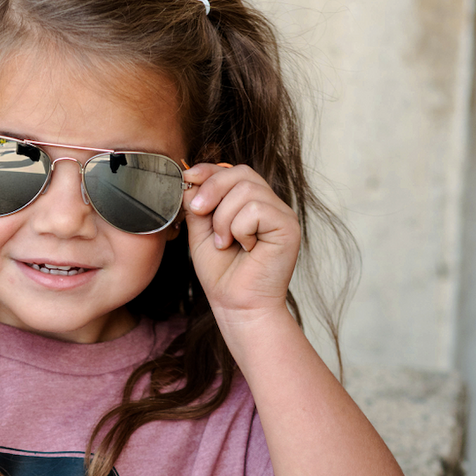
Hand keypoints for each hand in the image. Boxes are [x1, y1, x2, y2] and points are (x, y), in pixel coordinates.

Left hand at [181, 163, 299, 321]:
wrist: (237, 305)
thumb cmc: (222, 275)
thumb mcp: (201, 234)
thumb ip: (198, 207)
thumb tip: (191, 180)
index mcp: (249, 204)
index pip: (232, 171)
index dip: (209, 170)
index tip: (188, 177)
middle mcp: (268, 204)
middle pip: (240, 173)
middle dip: (212, 189)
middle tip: (198, 212)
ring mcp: (280, 214)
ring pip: (246, 190)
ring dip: (224, 218)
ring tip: (224, 242)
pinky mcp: (288, 226)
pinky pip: (257, 209)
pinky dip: (241, 229)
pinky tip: (245, 248)